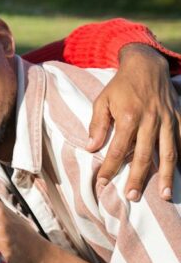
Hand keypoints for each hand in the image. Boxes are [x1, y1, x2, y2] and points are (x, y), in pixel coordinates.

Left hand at [88, 43, 178, 201]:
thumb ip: (97, 125)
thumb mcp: (101, 101)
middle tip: (133, 197)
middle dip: (139, 178)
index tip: (102, 182)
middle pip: (145, 155)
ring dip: (167, 175)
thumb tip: (91, 148)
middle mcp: (151, 120)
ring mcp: (168, 119)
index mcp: (129, 116)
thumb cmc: (120, 86)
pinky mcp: (179, 117)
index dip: (110, 167)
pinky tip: (180, 174)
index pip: (118, 149)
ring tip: (166, 195)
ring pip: (169, 152)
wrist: (146, 65)